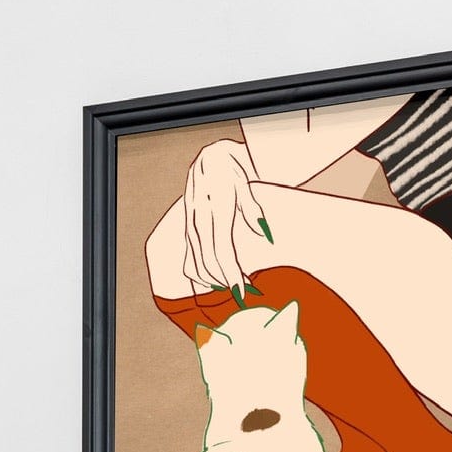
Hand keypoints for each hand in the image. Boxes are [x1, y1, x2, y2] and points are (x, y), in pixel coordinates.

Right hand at [182, 140, 267, 296]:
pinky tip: (214, 281)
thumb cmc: (231, 168)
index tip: (242, 291)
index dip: (230, 274)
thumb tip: (264, 234)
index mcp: (214, 206)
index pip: (220, 250)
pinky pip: (190, 259)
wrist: (211, 156)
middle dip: (225, 282)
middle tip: (244, 295)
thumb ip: (252, 210)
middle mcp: (198, 217)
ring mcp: (190, 224)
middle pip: (208, 262)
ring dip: (214, 281)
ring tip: (232, 289)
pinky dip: (201, 274)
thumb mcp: (246, 182)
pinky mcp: (187, 229)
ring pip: (196, 263)